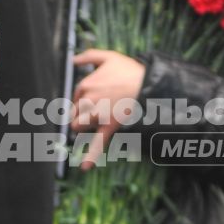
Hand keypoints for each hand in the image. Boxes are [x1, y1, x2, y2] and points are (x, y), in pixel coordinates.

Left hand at [71, 49, 146, 168]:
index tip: (97, 97)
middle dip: (83, 113)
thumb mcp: (109, 56)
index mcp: (85, 85)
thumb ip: (88, 56)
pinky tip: (85, 168)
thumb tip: (72, 59)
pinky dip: (91, 158)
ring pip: (79, 127)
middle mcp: (88, 101)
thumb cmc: (131, 70)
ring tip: (96, 123)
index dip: (85, 98)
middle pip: (75, 112)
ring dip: (84, 127)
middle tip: (100, 108)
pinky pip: (97, 145)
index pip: (76, 96)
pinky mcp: (109, 128)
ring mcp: (97, 116)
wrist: (150, 84)